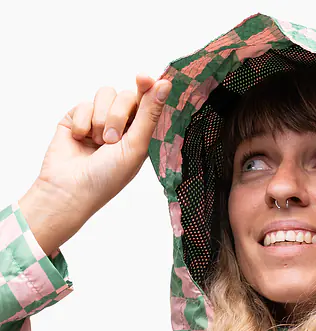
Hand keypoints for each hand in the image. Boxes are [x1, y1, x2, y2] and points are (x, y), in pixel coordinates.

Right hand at [19, 74, 171, 254]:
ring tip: (97, 142)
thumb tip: (166, 83)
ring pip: (104, 93)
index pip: (147, 102)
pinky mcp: (75, 118)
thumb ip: (150, 113)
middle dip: (118, 115)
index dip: (147, 86)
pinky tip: (79, 139)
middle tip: (111, 140)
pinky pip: (83, 103)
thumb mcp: (136, 146)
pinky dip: (82, 122)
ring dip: (101, 118)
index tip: (143, 77)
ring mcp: (97, 120)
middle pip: (126, 95)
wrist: (70, 189)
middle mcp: (121, 125)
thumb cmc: (108, 176)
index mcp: (140, 134)